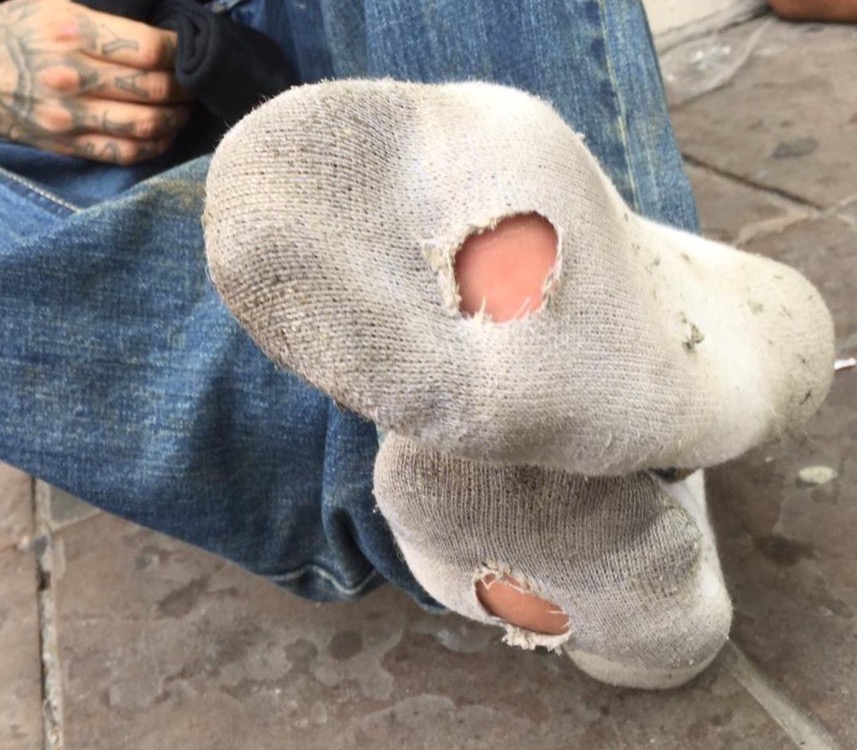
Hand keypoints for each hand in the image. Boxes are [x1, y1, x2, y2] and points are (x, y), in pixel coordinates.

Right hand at [0, 0, 192, 163]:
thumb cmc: (15, 32)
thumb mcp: (51, 7)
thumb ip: (102, 21)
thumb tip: (156, 33)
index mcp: (71, 32)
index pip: (148, 49)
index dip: (180, 53)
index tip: (188, 53)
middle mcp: (73, 76)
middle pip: (154, 89)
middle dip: (185, 88)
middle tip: (194, 84)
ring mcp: (70, 115)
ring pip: (146, 125)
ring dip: (176, 119)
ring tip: (184, 110)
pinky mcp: (68, 143)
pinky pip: (124, 153)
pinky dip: (154, 146)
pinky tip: (163, 135)